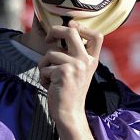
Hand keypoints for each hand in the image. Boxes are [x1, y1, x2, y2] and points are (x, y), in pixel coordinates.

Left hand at [39, 21, 102, 138]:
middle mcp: (86, 61)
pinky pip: (44, 67)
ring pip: (50, 54)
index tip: (72, 25)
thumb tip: (64, 33)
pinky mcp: (63, 72)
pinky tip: (50, 87)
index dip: (83, 27)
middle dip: (55, 30)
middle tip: (48, 38)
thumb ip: (76, 56)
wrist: (70, 113)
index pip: (97, 36)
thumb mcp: (79, 71)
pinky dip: (43, 77)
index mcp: (92, 60)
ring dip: (44, 66)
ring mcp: (76, 65)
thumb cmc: (70, 92)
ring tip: (51, 79)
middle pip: (71, 32)